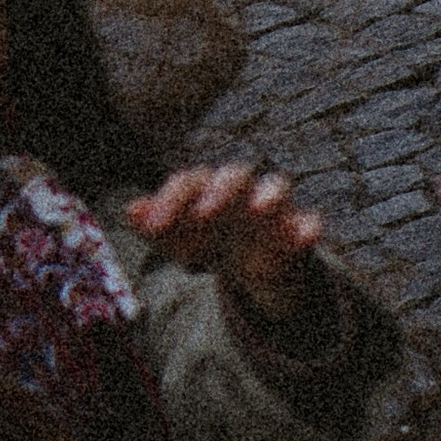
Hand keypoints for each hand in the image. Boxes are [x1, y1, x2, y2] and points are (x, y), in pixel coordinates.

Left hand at [124, 163, 325, 326]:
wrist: (251, 266)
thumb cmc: (207, 241)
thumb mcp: (178, 239)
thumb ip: (156, 225)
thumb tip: (131, 210)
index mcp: (206, 189)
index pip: (188, 182)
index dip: (169, 203)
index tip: (154, 229)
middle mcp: (241, 190)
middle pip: (234, 174)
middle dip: (220, 190)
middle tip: (203, 214)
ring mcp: (272, 207)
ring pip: (277, 185)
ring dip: (270, 194)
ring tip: (259, 210)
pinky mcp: (298, 229)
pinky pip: (309, 221)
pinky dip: (308, 227)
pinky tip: (305, 237)